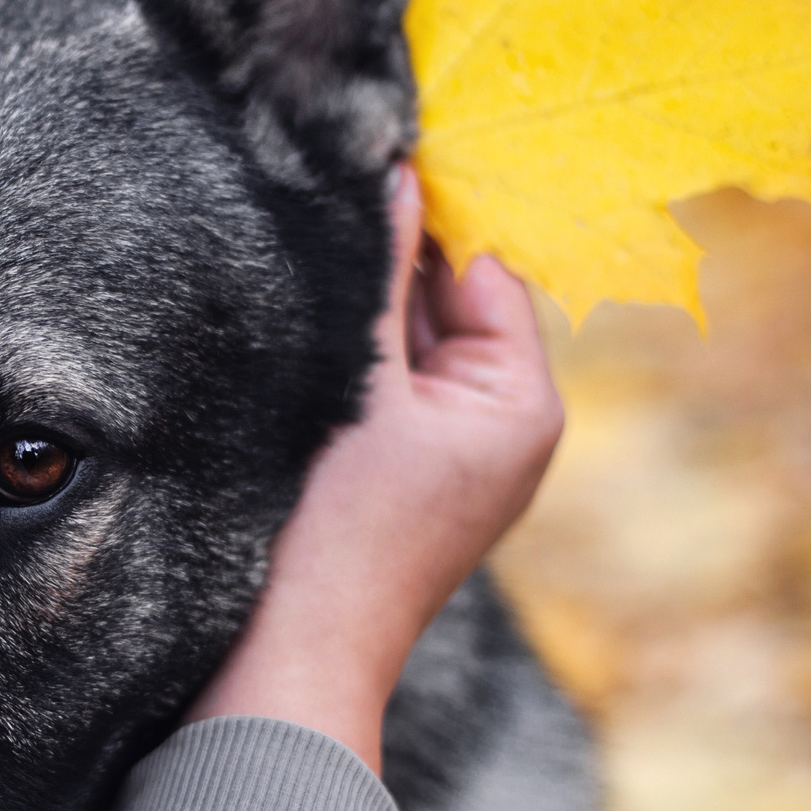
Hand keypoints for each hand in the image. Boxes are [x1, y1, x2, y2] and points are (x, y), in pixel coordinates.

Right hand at [188, 165, 562, 768]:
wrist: (286, 656)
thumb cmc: (337, 529)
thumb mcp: (363, 381)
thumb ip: (381, 271)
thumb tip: (394, 167)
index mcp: (523, 402)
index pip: (485, 268)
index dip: (431, 212)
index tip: (368, 155)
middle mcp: (501, 427)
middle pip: (448, 303)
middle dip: (390, 257)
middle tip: (321, 187)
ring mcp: (449, 456)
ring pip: (407, 344)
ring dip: (359, 304)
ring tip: (297, 248)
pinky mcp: (398, 477)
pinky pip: (380, 388)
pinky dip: (347, 354)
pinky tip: (295, 318)